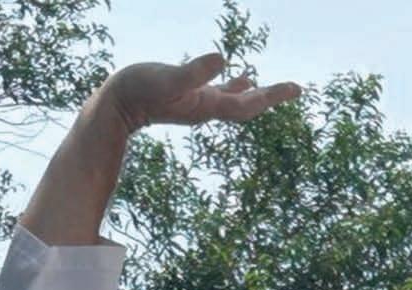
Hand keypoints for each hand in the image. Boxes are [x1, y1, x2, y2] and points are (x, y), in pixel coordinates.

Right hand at [101, 51, 301, 135]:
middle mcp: (206, 108)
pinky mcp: (187, 96)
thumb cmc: (140, 90)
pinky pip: (216, 91)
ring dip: (253, 93)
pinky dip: (232, 85)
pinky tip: (238, 75)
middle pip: (246, 105)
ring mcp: (197, 103)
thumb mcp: (169, 78)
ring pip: (233, 99)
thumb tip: (222, 59)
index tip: (296, 89)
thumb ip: (195, 72)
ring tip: (272, 88)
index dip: (272, 96)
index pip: (247, 104)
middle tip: (294, 89)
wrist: (116, 106)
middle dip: (270, 96)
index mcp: (207, 106)